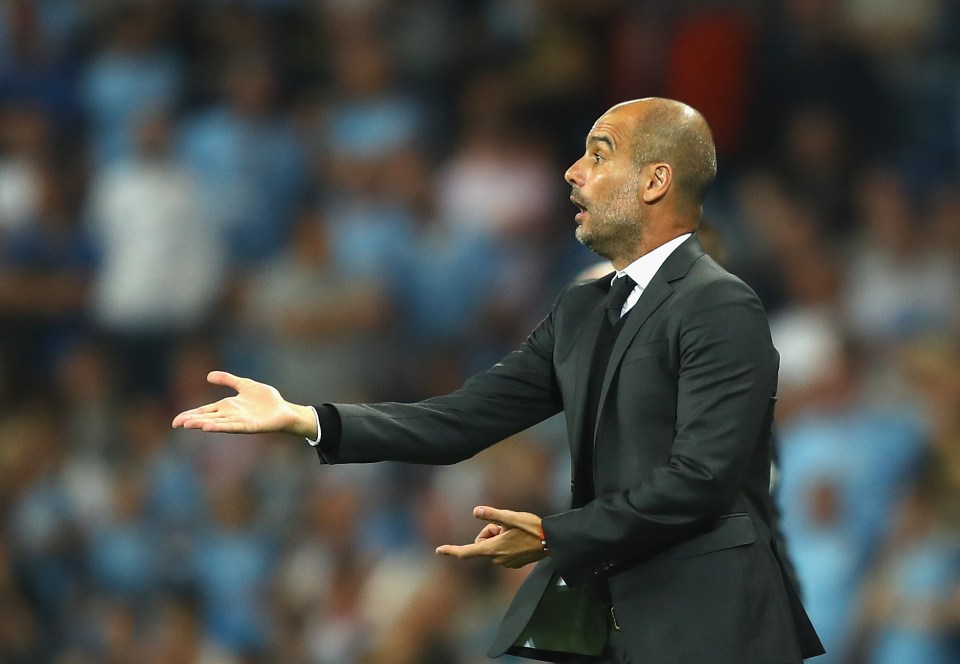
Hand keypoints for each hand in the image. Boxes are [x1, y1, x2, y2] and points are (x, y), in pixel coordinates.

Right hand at [171, 371, 317, 437]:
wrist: (284, 410)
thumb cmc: (266, 400)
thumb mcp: (244, 385)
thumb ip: (228, 380)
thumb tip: (208, 375)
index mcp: (227, 407)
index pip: (204, 411)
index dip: (190, 415)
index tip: (176, 421)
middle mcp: (230, 416)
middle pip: (207, 418)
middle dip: (193, 421)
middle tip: (177, 424)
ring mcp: (239, 422)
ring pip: (217, 423)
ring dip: (203, 424)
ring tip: (189, 425)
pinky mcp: (250, 426)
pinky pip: (233, 427)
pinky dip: (221, 427)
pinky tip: (210, 427)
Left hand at [436, 506, 546, 568]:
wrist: (551, 541)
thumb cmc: (531, 528)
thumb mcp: (510, 517)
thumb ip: (491, 515)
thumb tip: (475, 511)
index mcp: (493, 549)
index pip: (467, 551)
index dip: (451, 550)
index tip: (438, 550)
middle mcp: (497, 559)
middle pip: (482, 543)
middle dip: (489, 532)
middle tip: (505, 526)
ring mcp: (505, 563)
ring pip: (492, 546)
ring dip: (498, 537)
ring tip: (515, 533)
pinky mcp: (512, 564)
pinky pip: (501, 551)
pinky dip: (505, 543)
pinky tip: (519, 539)